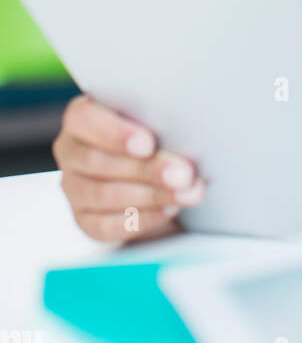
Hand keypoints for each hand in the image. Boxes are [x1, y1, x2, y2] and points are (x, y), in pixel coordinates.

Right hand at [52, 94, 206, 242]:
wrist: (154, 171)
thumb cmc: (155, 131)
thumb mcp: (153, 117)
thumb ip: (157, 118)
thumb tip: (181, 129)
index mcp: (81, 116)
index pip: (83, 119)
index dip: (114, 133)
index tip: (148, 144)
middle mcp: (71, 152)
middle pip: (98, 162)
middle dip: (147, 169)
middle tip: (184, 174)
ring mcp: (74, 188)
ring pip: (104, 195)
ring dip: (152, 195)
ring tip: (188, 193)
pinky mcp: (84, 220)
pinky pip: (107, 225)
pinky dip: (143, 218)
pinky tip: (169, 209)